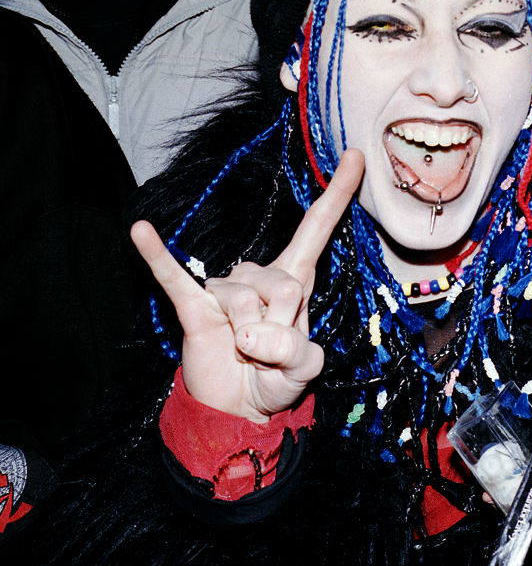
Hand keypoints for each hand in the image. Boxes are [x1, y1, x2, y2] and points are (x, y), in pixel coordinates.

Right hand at [131, 150, 363, 421]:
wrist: (237, 410)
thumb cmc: (276, 379)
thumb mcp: (304, 370)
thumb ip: (294, 351)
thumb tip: (248, 332)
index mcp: (295, 280)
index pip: (317, 228)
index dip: (337, 193)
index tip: (356, 156)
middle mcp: (259, 276)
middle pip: (283, 284)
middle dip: (283, 325)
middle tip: (272, 352)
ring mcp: (224, 290)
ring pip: (243, 299)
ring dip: (249, 338)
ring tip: (246, 353)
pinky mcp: (194, 307)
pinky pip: (175, 278)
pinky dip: (158, 256)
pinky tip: (141, 230)